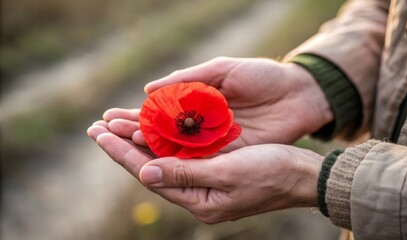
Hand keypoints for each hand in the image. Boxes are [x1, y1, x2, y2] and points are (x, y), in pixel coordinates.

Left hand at [87, 124, 321, 223]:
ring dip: (140, 144)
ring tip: (116, 127)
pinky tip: (152, 131)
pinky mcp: (215, 172)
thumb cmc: (272, 173)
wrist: (303, 176)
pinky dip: (164, 143)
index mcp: (199, 200)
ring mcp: (206, 184)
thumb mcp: (227, 173)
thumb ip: (185, 173)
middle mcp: (197, 195)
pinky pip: (181, 158)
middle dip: (123, 148)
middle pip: (151, 169)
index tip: (99, 134)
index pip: (150, 175)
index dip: (122, 154)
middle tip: (96, 128)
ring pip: (164, 162)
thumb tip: (144, 172)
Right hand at [103, 57, 332, 151]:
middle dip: (129, 134)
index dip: (132, 116)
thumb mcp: (222, 70)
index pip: (157, 113)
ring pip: (171, 150)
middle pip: (158, 135)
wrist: (297, 94)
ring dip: (143, 148)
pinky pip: (194, 160)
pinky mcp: (225, 155)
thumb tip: (148, 90)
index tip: (107, 117)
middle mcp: (198, 127)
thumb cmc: (262, 77)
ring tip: (115, 144)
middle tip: (100, 134)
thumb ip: (188, 79)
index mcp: (196, 103)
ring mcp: (210, 143)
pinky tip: (149, 158)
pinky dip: (172, 159)